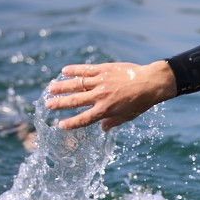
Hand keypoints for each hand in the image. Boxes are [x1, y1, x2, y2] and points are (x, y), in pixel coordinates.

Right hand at [46, 60, 176, 130]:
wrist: (150, 83)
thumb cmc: (141, 102)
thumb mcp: (128, 116)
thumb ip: (113, 122)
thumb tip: (102, 128)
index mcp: (106, 110)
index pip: (84, 118)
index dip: (71, 123)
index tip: (60, 125)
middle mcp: (100, 96)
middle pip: (75, 101)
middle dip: (60, 103)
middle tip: (48, 105)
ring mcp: (100, 82)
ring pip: (76, 84)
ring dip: (62, 86)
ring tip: (50, 89)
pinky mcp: (103, 70)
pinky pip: (85, 70)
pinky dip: (74, 70)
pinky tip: (64, 71)